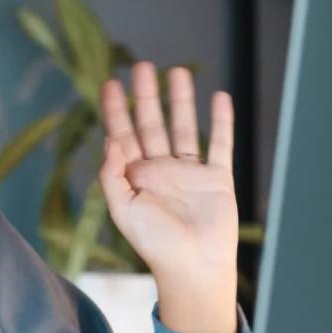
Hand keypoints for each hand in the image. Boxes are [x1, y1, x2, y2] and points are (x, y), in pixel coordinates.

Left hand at [98, 62, 238, 281]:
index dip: (116, 110)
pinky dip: (222, 121)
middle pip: (152, 123)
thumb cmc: (155, 245)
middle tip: (141, 66)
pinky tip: (220, 97)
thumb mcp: (123, 210)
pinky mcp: (217, 178)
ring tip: (177, 72)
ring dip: (181, 100)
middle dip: (146, 95)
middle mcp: (161, 170)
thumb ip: (112, 175)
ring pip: (185, 127)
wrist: (193, 267)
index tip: (109, 83)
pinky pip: (220, 144)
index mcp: (136, 177)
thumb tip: (109, 140)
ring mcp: (190, 173)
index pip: (123, 135)